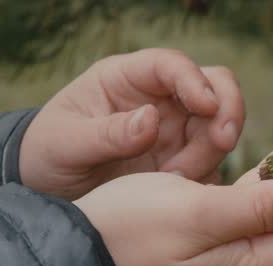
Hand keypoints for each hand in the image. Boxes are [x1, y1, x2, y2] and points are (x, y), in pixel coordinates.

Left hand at [20, 48, 244, 199]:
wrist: (45, 191)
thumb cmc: (46, 154)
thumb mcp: (66, 145)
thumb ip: (107, 134)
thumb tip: (151, 120)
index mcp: (126, 79)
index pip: (171, 65)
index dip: (195, 80)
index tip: (207, 107)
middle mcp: (158, 98)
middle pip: (213, 87)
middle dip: (226, 111)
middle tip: (222, 143)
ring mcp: (175, 129)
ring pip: (218, 126)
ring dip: (211, 152)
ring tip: (175, 180)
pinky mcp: (183, 159)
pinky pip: (211, 162)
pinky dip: (208, 175)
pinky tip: (183, 194)